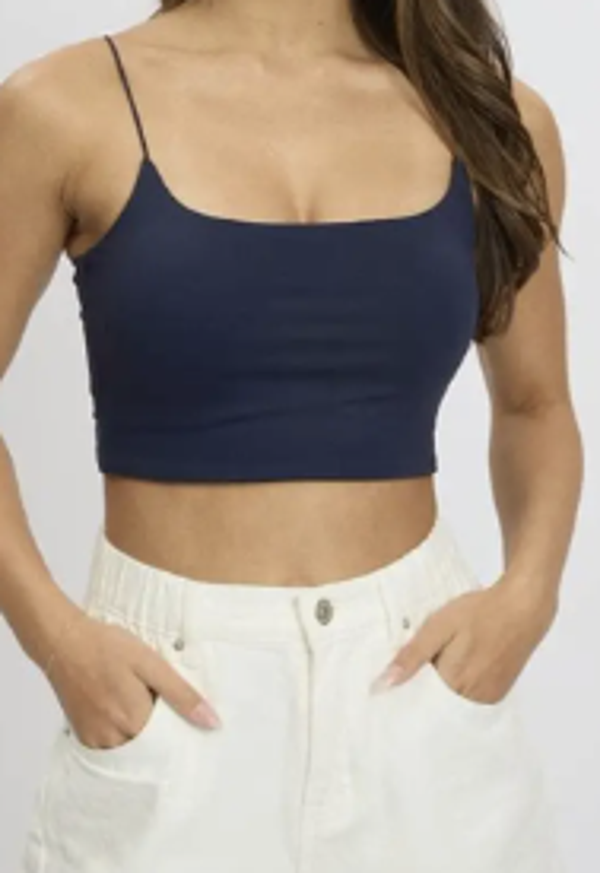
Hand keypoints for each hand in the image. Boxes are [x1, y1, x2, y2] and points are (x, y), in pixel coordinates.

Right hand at [43, 607, 220, 748]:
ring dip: (140, 732)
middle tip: (160, 704)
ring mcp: (95, 741)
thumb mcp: (151, 663)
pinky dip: (122, 733)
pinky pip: (111, 746)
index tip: (187, 720)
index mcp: (135, 722)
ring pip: (131, 749)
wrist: (64, 642)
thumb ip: (181, 694)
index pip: (171, 743)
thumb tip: (212, 722)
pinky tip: (122, 708)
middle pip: (150, 750)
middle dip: (161, 734)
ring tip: (139, 702)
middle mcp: (113, 739)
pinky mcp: (83, 737)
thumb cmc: (108, 647)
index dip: (181, 731)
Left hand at [371, 578, 556, 702]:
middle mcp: (472, 698)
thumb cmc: (480, 612)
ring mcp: (488, 699)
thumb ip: (412, 655)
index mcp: (453, 682)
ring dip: (438, 696)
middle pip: (435, 709)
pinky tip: (450, 674)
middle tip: (403, 682)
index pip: (417, 704)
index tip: (386, 693)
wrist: (523, 607)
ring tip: (427, 675)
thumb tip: (383, 685)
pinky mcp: (498, 694)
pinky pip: (469, 702)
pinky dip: (456, 693)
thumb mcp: (439, 626)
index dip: (402, 696)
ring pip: (452, 706)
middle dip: (419, 698)